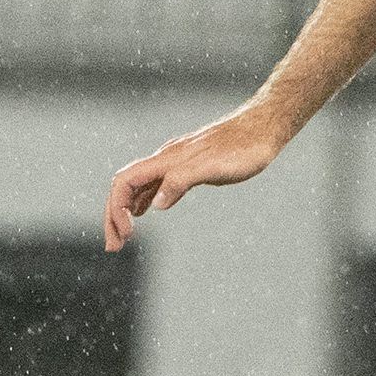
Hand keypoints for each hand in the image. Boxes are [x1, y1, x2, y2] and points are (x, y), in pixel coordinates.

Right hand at [104, 112, 283, 251]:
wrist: (262, 129)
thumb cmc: (243, 149)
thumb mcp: (213, 168)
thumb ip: (181, 181)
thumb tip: (156, 204)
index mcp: (166, 160)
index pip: (124, 181)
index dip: (116, 209)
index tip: (124, 236)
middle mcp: (165, 160)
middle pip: (125, 186)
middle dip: (113, 216)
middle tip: (114, 247)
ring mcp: (175, 163)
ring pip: (138, 186)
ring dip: (125, 211)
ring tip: (123, 236)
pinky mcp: (188, 167)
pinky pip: (155, 185)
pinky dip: (143, 201)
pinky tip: (145, 211)